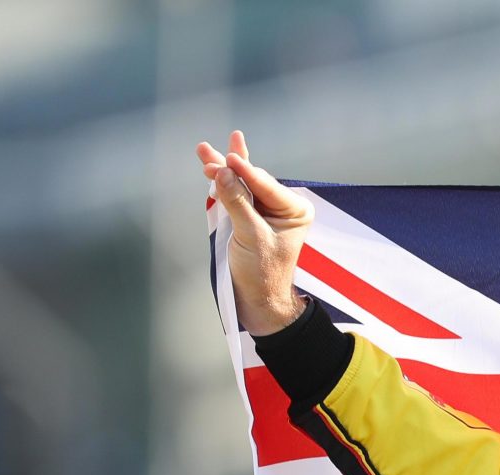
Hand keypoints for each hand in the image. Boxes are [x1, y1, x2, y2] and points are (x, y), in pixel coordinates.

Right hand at [196, 129, 314, 336]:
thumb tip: (224, 172)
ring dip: (221, 168)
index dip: (245, 171)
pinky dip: (222, 179)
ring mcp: (265, 208)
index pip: (266, 185)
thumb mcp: (250, 236)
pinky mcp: (250, 214)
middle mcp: (283, 205)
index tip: (228, 159)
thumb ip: (237, 203)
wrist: (257, 298)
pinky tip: (214, 161)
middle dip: (229, 169)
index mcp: (295, 210)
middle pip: (252, 179)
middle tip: (207, 158)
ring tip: (204, 150)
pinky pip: (235, 191)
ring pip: (241, 182)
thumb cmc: (261, 272)